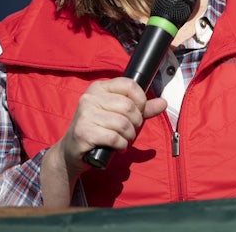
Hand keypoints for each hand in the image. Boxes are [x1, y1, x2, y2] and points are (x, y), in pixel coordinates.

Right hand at [41, 77, 166, 206]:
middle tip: (131, 130)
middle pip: (128, 106)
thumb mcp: (119, 114)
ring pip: (123, 123)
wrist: (71, 151)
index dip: (141, 99)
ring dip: (129, 136)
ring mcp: (85, 114)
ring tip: (123, 139)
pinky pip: (114, 137)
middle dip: (136, 122)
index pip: (129, 84)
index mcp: (99, 87)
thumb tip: (163, 102)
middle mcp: (90, 97)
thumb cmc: (98, 129)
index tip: (139, 111)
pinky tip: (117, 146)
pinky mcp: (83, 132)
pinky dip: (121, 145)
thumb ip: (142, 108)